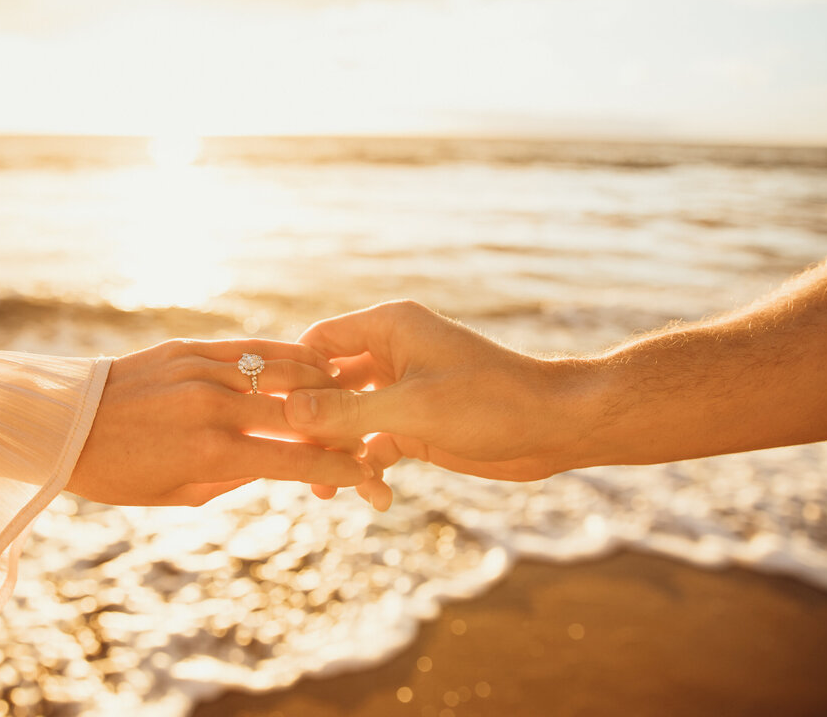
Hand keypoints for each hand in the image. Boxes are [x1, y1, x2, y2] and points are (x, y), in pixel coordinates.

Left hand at [66, 338, 372, 505]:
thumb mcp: (180, 495)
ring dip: (324, 383)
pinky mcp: (190, 348)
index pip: (295, 460)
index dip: (338, 469)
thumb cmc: (118, 473)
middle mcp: (214, 408)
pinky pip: (253, 348)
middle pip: (300, 412)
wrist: (62, 425)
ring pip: (284, 371)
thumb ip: (236, 478)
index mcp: (212, 455)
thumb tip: (279, 463)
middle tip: (364, 433)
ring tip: (348, 392)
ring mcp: (203, 372)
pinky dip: (287, 355)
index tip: (363, 477)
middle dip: (341, 426)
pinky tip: (311, 361)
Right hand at [285, 301, 580, 508]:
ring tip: (328, 492)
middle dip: (312, 427)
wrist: (556, 427)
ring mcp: (402, 390)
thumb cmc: (491, 402)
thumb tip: (288, 413)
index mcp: (388, 328)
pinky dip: (369, 469)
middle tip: (296, 466)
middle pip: (327, 386)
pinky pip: (374, 444)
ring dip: (339, 454)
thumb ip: (347, 411)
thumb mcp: (412, 409)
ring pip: (348, 421)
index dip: (291, 376)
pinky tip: (376, 496)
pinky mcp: (415, 424)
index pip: (317, 342)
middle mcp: (390, 354)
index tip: (270, 415)